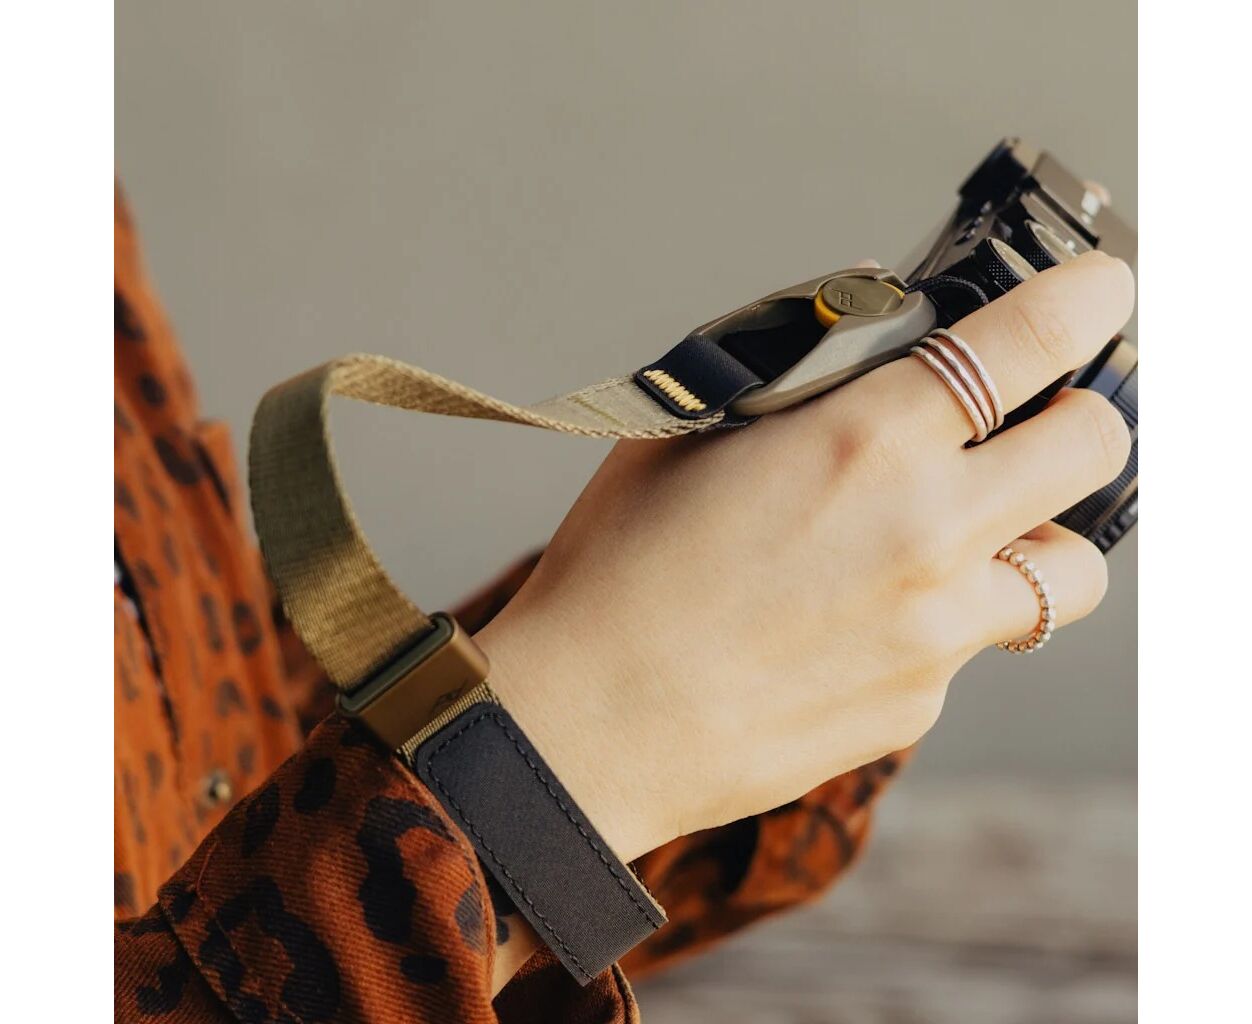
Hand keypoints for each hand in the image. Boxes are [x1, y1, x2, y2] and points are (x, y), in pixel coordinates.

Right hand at [475, 250, 1133, 865]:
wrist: (588, 726)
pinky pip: (979, 644)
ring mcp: (938, 631)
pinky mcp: (921, 705)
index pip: (1033, 340)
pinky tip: (861, 620)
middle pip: (1095, 448)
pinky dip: (948, 616)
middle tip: (1036, 420)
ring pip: (1070, 569)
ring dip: (1037, 535)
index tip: (1100, 292)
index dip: (1087, 299)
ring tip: (962, 537)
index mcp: (865, 440)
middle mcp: (927, 532)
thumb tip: (871, 321)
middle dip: (1082, 417)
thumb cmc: (617, 573)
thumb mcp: (685, 431)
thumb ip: (791, 367)